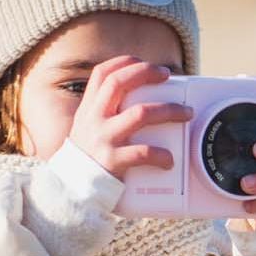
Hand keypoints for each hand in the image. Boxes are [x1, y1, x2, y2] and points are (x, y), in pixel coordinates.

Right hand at [68, 56, 192, 179]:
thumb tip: (137, 101)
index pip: (102, 74)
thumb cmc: (86, 159)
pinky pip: (142, 152)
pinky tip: (169, 159)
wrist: (70, 191)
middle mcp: (94, 119)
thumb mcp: (86, 130)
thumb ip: (104, 114)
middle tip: (167, 76)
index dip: (124, 63)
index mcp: (88, 110)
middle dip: (146, 73)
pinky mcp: (113, 161)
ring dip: (168, 110)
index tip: (144, 64)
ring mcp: (103, 139)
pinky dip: (160, 154)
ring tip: (186, 113)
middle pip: (119, 83)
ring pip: (140, 114)